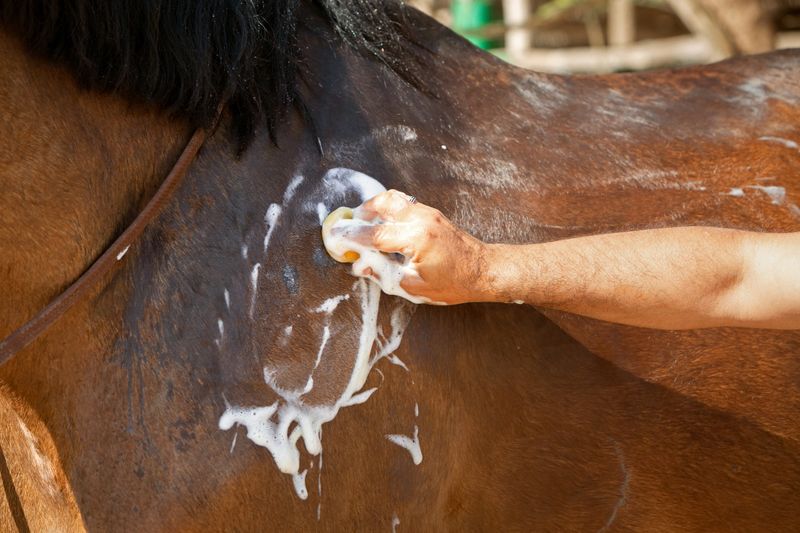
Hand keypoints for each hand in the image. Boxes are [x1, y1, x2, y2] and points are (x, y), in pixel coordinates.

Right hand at [336, 190, 489, 304]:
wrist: (483, 270)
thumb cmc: (453, 283)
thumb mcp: (415, 287)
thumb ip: (384, 274)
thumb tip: (359, 265)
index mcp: (416, 238)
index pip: (374, 234)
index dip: (351, 237)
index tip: (336, 239)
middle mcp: (421, 219)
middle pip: (382, 204)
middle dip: (361, 214)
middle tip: (348, 228)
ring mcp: (427, 212)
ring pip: (393, 199)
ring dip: (374, 208)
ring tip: (363, 224)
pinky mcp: (431, 212)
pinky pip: (404, 203)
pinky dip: (388, 209)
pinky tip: (383, 224)